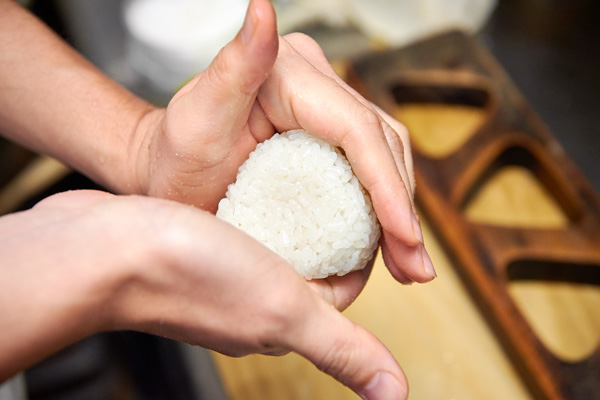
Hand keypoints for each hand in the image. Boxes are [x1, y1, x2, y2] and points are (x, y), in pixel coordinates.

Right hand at [0, 190, 406, 399]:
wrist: (104, 250)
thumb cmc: (189, 280)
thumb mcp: (286, 309)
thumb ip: (342, 350)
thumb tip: (396, 396)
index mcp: (277, 322)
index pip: (339, 291)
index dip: (361, 254)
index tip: (370, 213)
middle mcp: (250, 303)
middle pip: (308, 267)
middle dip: (330, 231)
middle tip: (342, 185)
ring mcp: (220, 274)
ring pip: (274, 243)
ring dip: (293, 216)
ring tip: (305, 178)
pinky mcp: (195, 245)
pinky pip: (240, 223)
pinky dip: (256, 204)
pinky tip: (255, 179)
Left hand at [131, 0, 434, 284]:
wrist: (169, 171)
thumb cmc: (175, 153)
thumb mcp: (197, 117)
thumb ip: (234, 66)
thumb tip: (262, 7)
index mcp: (292, 74)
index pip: (357, 129)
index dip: (387, 186)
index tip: (405, 238)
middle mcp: (318, 85)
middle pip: (381, 145)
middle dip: (402, 209)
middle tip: (416, 267)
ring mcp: (327, 110)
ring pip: (384, 159)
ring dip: (400, 215)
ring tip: (410, 266)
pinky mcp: (328, 136)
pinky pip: (367, 170)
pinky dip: (381, 210)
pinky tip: (387, 245)